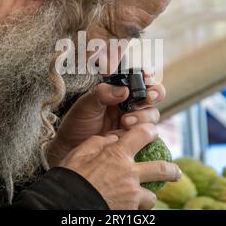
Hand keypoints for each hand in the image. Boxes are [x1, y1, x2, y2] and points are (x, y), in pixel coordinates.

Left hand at [47, 73, 165, 165]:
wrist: (72, 148)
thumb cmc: (77, 123)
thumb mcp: (86, 104)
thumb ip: (103, 93)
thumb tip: (124, 90)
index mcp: (119, 91)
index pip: (140, 80)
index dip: (147, 77)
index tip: (146, 78)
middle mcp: (130, 105)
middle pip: (153, 95)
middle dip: (153, 95)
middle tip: (147, 97)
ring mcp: (135, 122)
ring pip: (152, 114)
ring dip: (143, 116)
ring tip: (125, 121)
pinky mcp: (135, 139)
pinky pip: (148, 134)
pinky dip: (142, 133)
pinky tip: (126, 132)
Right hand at [59, 124, 180, 209]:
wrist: (65, 203)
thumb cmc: (70, 176)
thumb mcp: (80, 152)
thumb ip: (99, 142)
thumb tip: (112, 139)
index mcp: (118, 154)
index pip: (143, 135)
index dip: (151, 131)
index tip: (153, 133)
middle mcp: (130, 173)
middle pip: (162, 169)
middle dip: (172, 170)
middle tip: (175, 171)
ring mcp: (132, 195)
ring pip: (152, 195)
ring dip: (149, 195)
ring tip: (145, 196)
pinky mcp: (128, 211)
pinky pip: (139, 210)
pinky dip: (136, 208)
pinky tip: (129, 206)